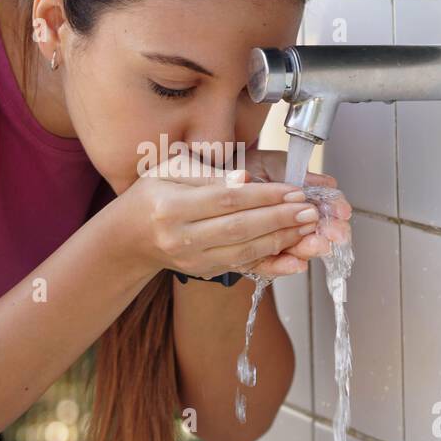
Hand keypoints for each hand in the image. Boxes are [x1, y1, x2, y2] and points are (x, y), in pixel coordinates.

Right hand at [122, 148, 320, 279]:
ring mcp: (194, 259)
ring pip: (245, 252)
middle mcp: (181, 238)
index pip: (226, 200)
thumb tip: (244, 179)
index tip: (293, 191)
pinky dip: (274, 264)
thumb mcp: (170, 169)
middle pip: (240, 229)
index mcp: (171, 206)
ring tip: (309, 229)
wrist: (131, 236)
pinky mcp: (206, 271)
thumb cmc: (153, 194)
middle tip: (310, 211)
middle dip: (280, 219)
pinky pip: (245, 268)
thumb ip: (208, 173)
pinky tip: (297, 258)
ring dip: (282, 240)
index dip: (264, 196)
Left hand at [241, 147, 351, 274]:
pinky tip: (296, 264)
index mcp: (297, 201)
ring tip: (317, 245)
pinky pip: (268, 265)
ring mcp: (273, 239)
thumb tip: (328, 182)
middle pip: (313, 232)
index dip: (335, 209)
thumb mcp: (274, 165)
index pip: (323, 208)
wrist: (212, 172)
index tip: (342, 211)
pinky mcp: (251, 255)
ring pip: (294, 250)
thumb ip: (301, 175)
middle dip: (326, 232)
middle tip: (335, 233)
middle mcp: (289, 223)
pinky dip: (282, 266)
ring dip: (308, 248)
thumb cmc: (243, 169)